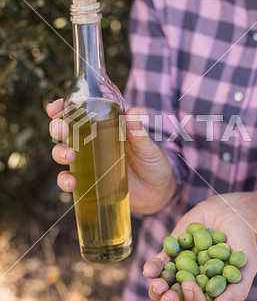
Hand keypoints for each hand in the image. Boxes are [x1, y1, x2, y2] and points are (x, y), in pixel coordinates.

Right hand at [46, 99, 174, 212]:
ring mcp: (89, 162)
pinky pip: (70, 179)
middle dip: (57, 128)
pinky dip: (65, 180)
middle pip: (66, 131)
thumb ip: (138, 133)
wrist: (158, 193)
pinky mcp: (89, 182)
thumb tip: (133, 112)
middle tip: (61, 130)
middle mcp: (93, 142)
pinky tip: (71, 183)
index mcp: (106, 127)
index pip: (80, 113)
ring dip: (59, 152)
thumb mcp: (148, 147)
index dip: (63, 108)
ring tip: (69, 156)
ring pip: (63, 153)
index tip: (54, 107)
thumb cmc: (153, 164)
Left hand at [143, 194, 256, 300]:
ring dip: (156, 292)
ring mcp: (180, 273)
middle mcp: (193, 290)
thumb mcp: (247, 265)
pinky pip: (158, 266)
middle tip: (169, 295)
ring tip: (159, 284)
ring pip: (161, 293)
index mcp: (213, 299)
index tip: (191, 286)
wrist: (230, 212)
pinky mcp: (170, 255)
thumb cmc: (242, 242)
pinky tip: (149, 271)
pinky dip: (153, 269)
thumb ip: (237, 289)